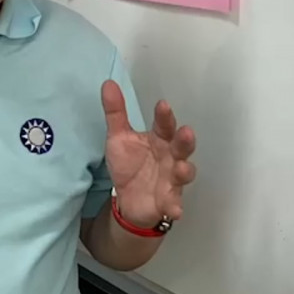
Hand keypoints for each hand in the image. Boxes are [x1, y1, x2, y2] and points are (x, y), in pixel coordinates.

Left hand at [101, 81, 196, 228]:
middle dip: (185, 141)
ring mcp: (172, 179)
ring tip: (182, 169)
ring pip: (184, 173)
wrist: (128, 201)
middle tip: (186, 133)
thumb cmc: (129, 164)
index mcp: (159, 139)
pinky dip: (175, 206)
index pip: (164, 124)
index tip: (162, 105)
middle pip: (182, 146)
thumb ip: (115, 112)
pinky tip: (174, 210)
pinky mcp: (169, 200)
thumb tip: (108, 83)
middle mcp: (171, 157)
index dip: (165, 116)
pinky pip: (174, 203)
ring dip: (185, 171)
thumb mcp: (119, 137)